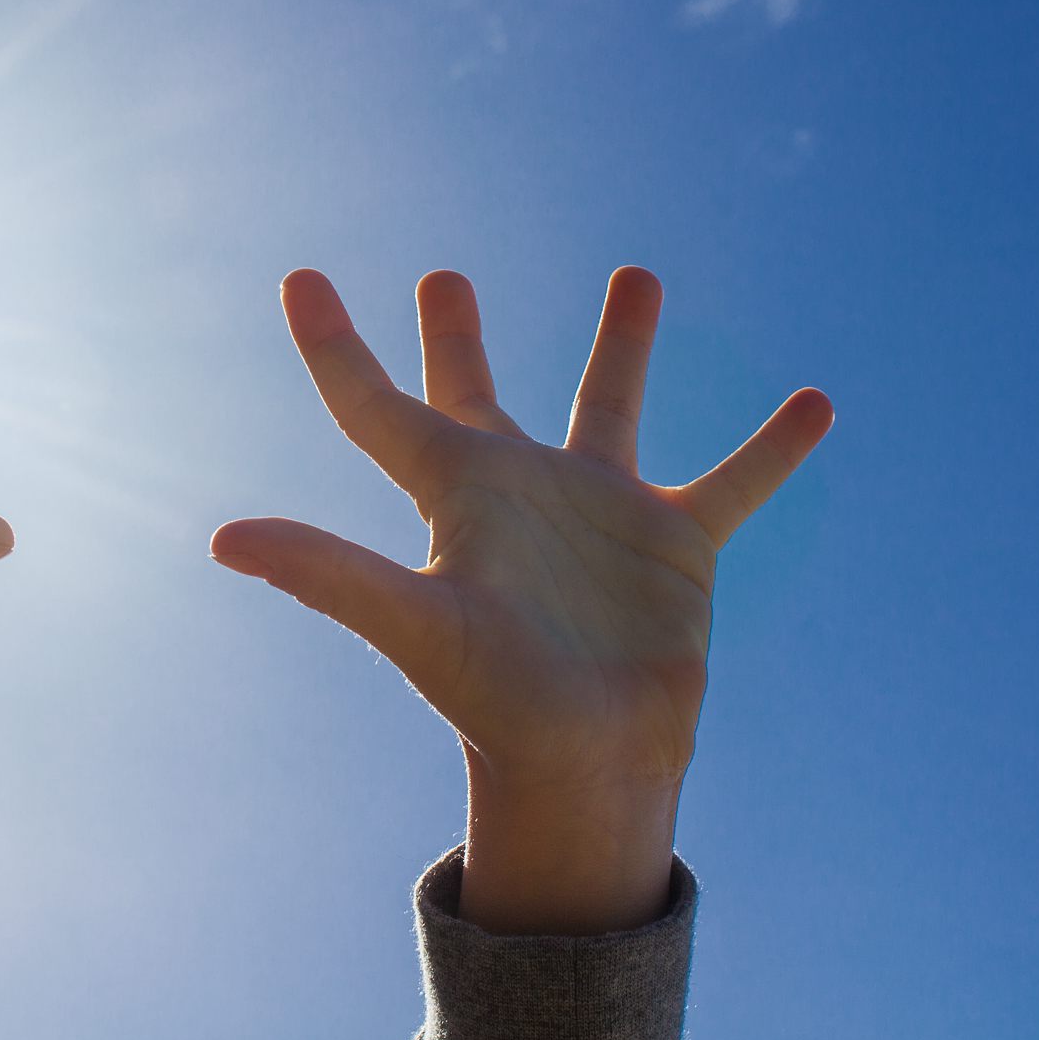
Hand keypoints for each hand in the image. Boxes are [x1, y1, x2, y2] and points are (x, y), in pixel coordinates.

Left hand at [211, 267, 830, 933]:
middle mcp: (519, 490)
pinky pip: (732, 481)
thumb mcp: (413, 623)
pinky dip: (771, 450)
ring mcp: (600, 513)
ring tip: (637, 274)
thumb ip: (328, 574)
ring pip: (610, 405)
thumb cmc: (490, 700)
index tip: (298, 278)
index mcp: (453, 495)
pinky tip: (816, 405)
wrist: (588, 765)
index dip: (333, 345)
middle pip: (477, 394)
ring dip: (623, 343)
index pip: (375, 406)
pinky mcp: (677, 545)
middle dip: (459, 336)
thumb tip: (223, 537)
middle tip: (446, 278)